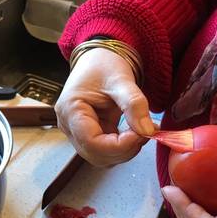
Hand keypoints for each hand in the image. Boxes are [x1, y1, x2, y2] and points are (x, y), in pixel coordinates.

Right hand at [55, 48, 154, 165]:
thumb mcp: (121, 80)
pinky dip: (122, 147)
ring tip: (140, 131)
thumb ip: (134, 104)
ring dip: (123, 151)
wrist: (98, 60)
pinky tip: (133, 133)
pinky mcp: (87, 135)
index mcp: (71, 110)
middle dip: (123, 150)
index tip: (141, 134)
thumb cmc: (104, 65)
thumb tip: (147, 132)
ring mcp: (76, 133)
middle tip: (145, 133)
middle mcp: (68, 126)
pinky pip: (104, 151)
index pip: (91, 143)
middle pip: (95, 155)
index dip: (118, 146)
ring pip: (100, 157)